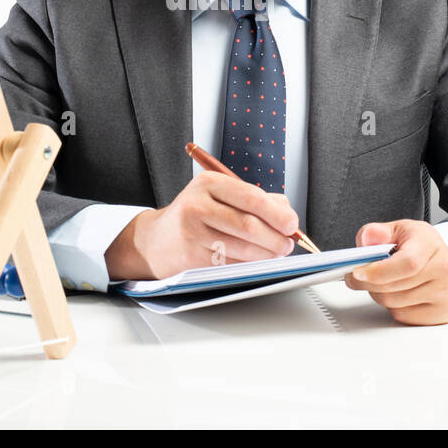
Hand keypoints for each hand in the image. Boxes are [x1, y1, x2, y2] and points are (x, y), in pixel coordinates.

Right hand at [105, 171, 300, 279]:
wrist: (156, 239)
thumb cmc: (195, 215)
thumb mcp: (219, 195)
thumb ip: (254, 198)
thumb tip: (286, 211)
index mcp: (208, 183)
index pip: (251, 197)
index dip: (277, 213)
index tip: (291, 224)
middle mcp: (197, 205)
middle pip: (248, 224)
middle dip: (275, 238)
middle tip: (287, 244)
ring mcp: (192, 233)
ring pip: (242, 247)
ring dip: (266, 254)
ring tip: (276, 253)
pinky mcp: (191, 257)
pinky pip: (230, 263)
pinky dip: (249, 265)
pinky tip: (255, 262)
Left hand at [344, 220, 447, 325]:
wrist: (438, 257)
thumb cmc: (417, 243)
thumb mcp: (396, 229)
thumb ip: (376, 232)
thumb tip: (366, 240)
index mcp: (429, 244)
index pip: (406, 263)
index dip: (378, 271)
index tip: (358, 272)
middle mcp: (442, 269)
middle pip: (394, 287)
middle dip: (368, 284)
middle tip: (357, 277)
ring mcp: (445, 293)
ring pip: (394, 304)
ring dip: (379, 295)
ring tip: (382, 281)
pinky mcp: (442, 312)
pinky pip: (403, 316)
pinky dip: (393, 307)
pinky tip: (398, 292)